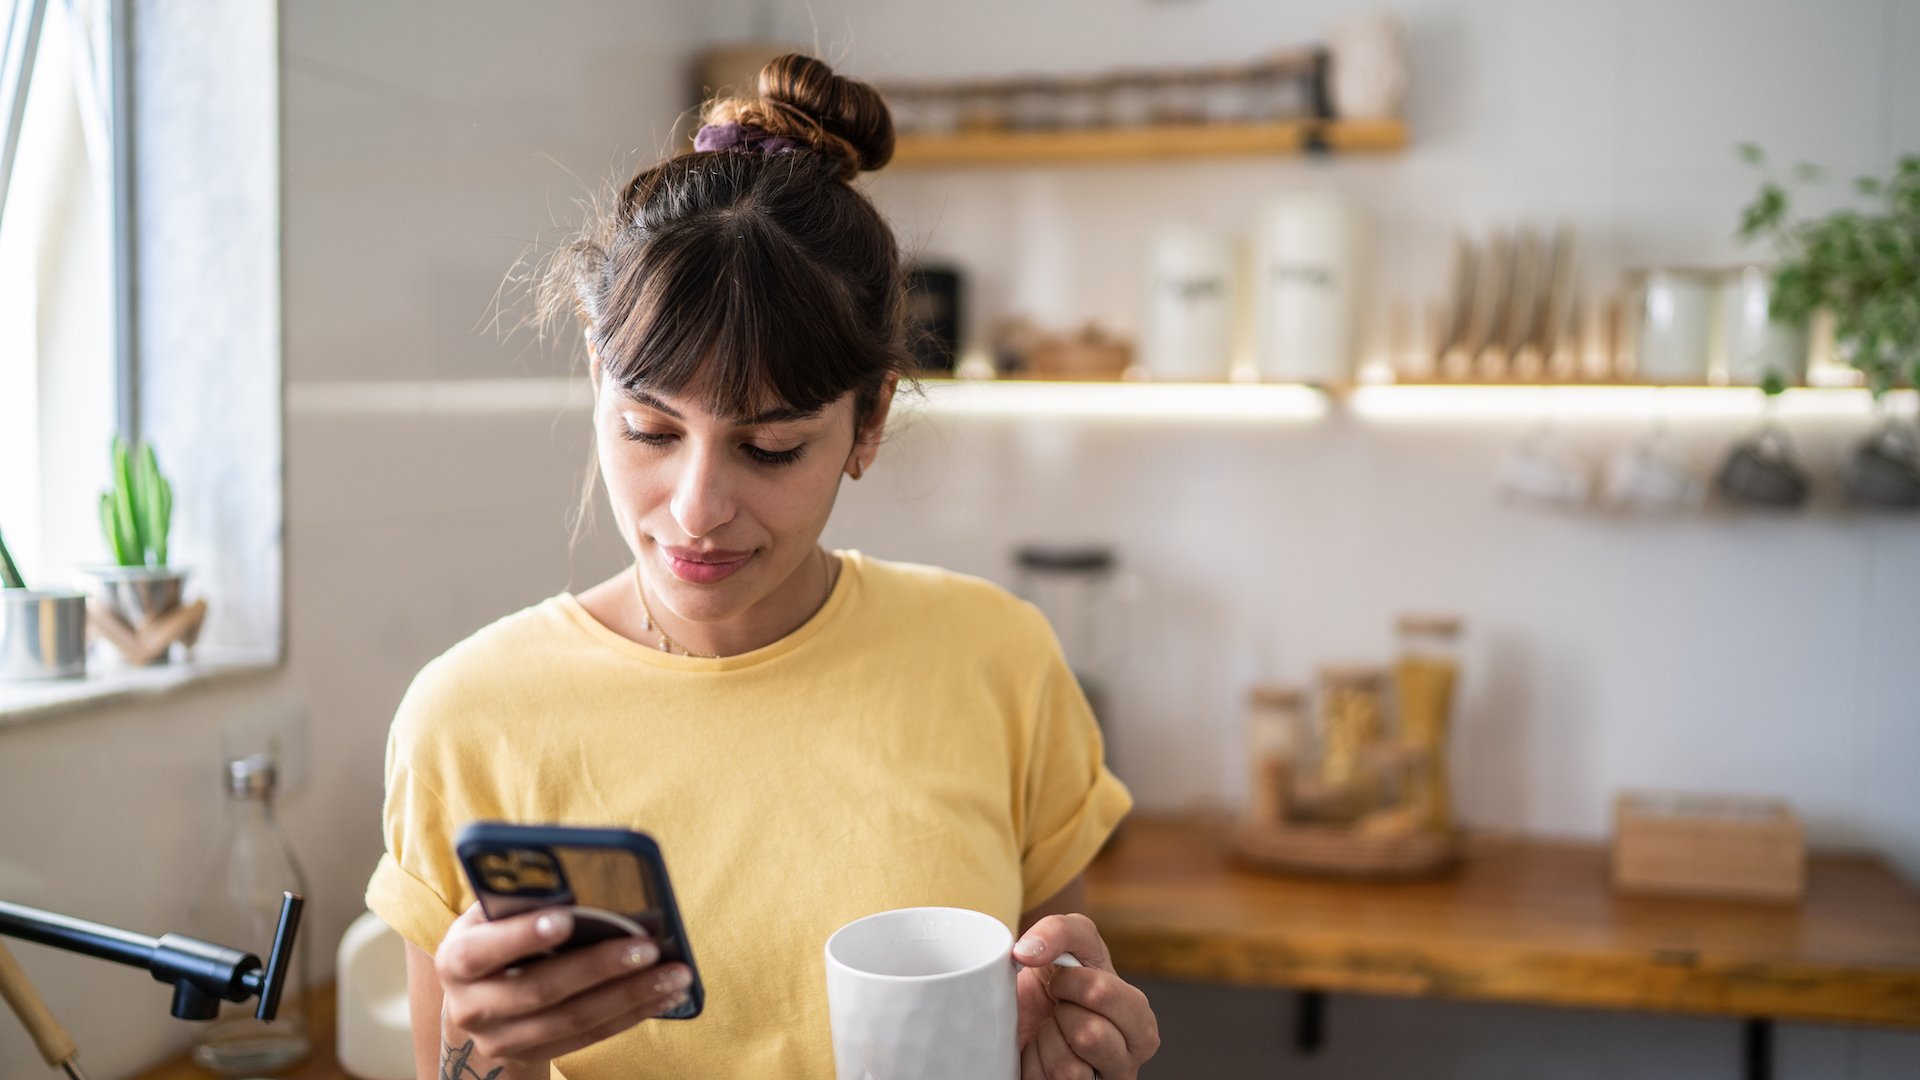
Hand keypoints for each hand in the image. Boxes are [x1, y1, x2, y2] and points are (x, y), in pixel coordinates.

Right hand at [434, 903, 691, 1068]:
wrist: (475, 1005)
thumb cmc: (494, 940)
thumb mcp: (490, 917)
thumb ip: (520, 899)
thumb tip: (574, 875)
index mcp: (456, 960)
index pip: (484, 950)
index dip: (522, 935)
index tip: (566, 918)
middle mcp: (473, 1007)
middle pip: (541, 990)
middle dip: (599, 967)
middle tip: (648, 947)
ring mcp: (502, 1039)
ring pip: (573, 1020)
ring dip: (630, 996)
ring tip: (674, 973)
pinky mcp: (533, 1056)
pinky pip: (589, 1037)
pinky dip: (631, 1015)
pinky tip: (664, 995)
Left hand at [1012, 913, 1158, 1079]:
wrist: (1028, 1015)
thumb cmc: (1058, 981)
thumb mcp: (1070, 943)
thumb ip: (1058, 931)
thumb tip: (1028, 951)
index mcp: (1139, 1021)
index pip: (1100, 993)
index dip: (1068, 980)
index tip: (1062, 981)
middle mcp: (1129, 1062)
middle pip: (1089, 1036)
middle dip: (1061, 1013)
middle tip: (1059, 1009)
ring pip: (1068, 1070)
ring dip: (1046, 1042)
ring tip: (1052, 1034)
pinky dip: (1033, 1065)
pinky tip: (1042, 1056)